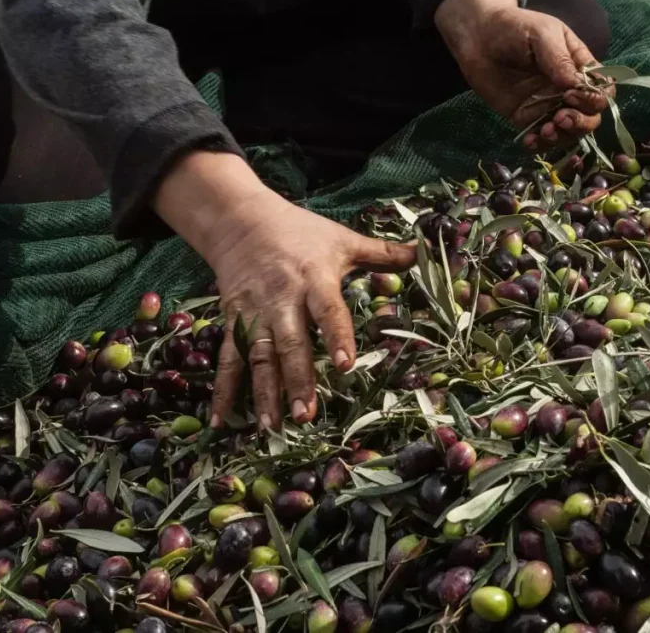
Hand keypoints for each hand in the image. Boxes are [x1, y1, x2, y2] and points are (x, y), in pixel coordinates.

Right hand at [152, 151, 415, 431]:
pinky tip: (224, 421)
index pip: (328, 310)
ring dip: (264, 393)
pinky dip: (225, 391)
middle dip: (296, 379)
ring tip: (272, 426)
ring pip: (258, 356)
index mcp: (313, 278)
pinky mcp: (233, 322)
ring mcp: (254, 313)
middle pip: (289, 343)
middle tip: (306, 414)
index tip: (345, 366)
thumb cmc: (300, 232)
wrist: (240, 222)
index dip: (337, 337)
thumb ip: (382, 252)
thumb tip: (425, 251)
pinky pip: (229, 360)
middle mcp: (282, 300)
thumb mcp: (342, 239)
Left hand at [435, 0, 607, 150]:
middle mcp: (568, 88)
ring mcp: (549, 105)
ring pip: (570, 131)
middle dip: (581, 122)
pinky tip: (531, 141)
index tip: (572, 95)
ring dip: (563, 136)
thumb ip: (559, 59)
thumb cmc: (514, 28)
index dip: (595, 98)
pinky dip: (541, 144)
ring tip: (545, 131)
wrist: (477, 38)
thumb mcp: (541, 34)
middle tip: (560, 118)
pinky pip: (542, 137)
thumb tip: (575, 86)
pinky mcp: (528, 117)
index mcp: (579, 65)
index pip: (602, 89)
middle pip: (591, 115)